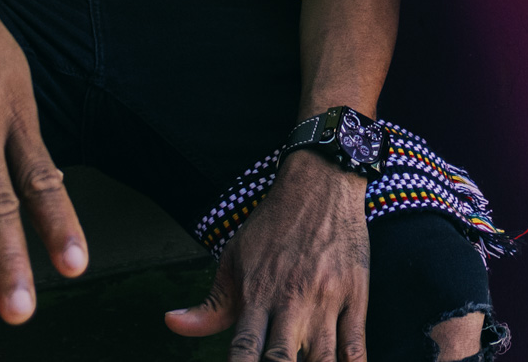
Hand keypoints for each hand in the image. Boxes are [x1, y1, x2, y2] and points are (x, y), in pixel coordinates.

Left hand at [166, 150, 369, 360]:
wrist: (321, 182)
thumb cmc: (274, 224)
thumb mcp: (235, 258)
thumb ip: (211, 303)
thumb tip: (171, 323)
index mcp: (258, 292)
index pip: (243, 349)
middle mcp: (292, 298)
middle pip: (282, 359)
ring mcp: (327, 298)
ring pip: (323, 358)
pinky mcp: (355, 294)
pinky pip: (355, 345)